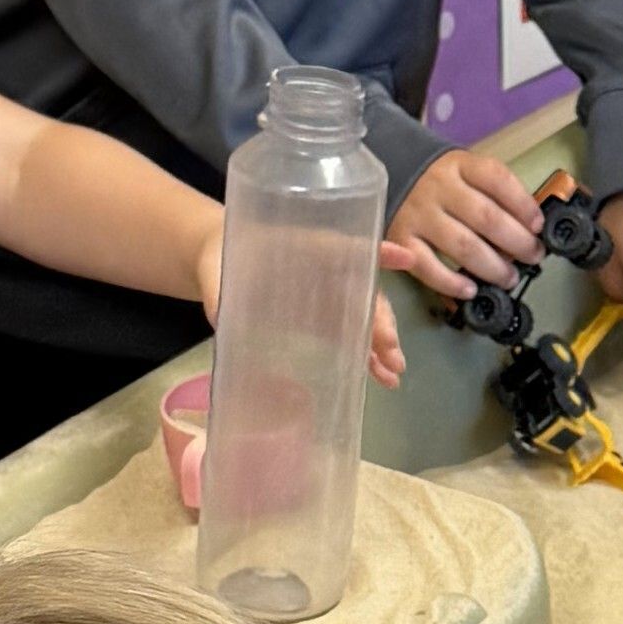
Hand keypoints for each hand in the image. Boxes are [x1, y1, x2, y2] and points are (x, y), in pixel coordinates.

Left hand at [183, 195, 402, 389]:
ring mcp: (327, 295)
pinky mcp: (322, 318)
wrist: (216, 261)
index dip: (377, 252)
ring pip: (363, 317)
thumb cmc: (219, 256)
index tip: (406, 258)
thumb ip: (220, 294)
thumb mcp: (216, 271)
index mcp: (305, 247)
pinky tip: (380, 376)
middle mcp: (325, 269)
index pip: (347, 247)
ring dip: (381, 344)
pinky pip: (351, 334)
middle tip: (389, 350)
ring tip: (392, 373)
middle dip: (380, 320)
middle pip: (363, 291)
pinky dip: (367, 355)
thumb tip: (220, 319)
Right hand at [382, 146, 548, 307]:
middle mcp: (439, 188)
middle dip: (517, 242)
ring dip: (492, 267)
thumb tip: (526, 229)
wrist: (385, 174)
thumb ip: (491, 193)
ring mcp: (419, 214)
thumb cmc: (437, 181)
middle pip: (486, 217)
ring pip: (463, 246)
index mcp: (460, 165)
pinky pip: (428, 267)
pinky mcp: (400, 240)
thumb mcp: (463, 172)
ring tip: (508, 278)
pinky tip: (471, 290)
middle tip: (532, 257)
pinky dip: (451, 283)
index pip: (498, 180)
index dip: (524, 205)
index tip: (538, 226)